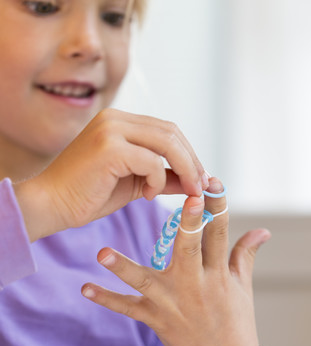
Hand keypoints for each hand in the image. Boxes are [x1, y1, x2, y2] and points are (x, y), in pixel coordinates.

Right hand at [14, 109, 207, 241]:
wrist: (51, 204)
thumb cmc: (89, 195)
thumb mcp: (135, 184)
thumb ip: (162, 178)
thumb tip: (194, 183)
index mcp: (119, 122)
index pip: (166, 130)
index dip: (189, 153)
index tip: (200, 177)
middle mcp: (115, 119)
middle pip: (171, 132)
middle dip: (192, 161)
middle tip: (201, 186)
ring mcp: (111, 130)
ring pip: (166, 142)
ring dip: (184, 169)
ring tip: (189, 191)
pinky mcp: (109, 148)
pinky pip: (151, 161)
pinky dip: (158, 180)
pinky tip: (148, 195)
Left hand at [81, 177, 270, 345]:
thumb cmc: (236, 322)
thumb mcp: (243, 287)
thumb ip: (246, 255)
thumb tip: (263, 230)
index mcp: (219, 275)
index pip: (220, 234)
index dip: (218, 207)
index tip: (212, 182)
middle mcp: (195, 286)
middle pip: (189, 250)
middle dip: (190, 224)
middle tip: (186, 199)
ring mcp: (172, 304)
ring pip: (146, 281)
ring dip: (124, 268)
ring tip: (102, 253)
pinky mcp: (155, 319)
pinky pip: (128, 309)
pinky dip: (107, 299)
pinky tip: (85, 288)